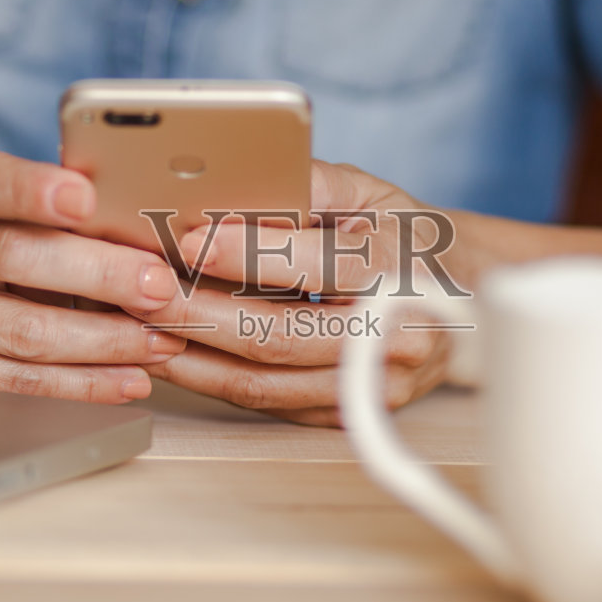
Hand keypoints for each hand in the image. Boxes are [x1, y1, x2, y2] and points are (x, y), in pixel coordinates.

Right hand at [0, 145, 186, 402]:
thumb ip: (63, 207)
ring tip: (161, 340)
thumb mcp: (12, 200)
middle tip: (160, 288)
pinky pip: (16, 382)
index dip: (30, 189)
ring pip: (22, 332)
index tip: (85, 198)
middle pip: (12, 257)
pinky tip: (127, 379)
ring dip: (105, 340)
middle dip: (100, 274)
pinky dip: (82, 384)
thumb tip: (150, 225)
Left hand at [131, 162, 478, 424]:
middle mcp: (391, 337)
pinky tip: (174, 354)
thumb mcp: (368, 190)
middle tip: (140, 291)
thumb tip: (228, 192)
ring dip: (191, 358)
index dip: (244, 255)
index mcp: (398, 269)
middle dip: (196, 315)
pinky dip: (212, 379)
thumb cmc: (404, 237)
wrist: (463, 303)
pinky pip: (266, 405)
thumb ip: (305, 186)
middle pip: (276, 337)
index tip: (186, 239)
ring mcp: (370, 387)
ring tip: (138, 327)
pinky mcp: (347, 415)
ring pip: (262, 383)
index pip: (311, 266)